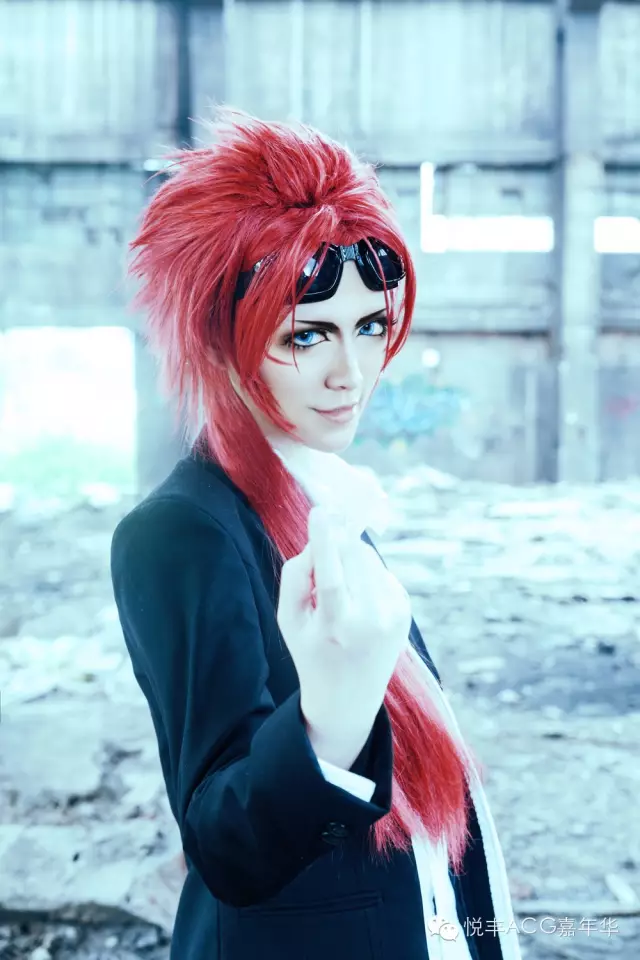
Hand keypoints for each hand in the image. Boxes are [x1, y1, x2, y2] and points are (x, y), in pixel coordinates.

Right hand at [277, 506, 411, 748]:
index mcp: (336, 627)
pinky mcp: (405, 610)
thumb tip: (322, 539)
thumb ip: (296, 576)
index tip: (320, 511)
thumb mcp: (288, 619)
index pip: (331, 577)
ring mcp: (393, 616)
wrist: (349, 697)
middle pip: (353, 556)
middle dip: (335, 548)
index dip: (324, 541)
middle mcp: (370, 622)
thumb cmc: (311, 650)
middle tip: (321, 568)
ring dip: (350, 561)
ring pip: (369, 557)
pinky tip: (358, 603)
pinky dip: (365, 575)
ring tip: (341, 595)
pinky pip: (381, 570)